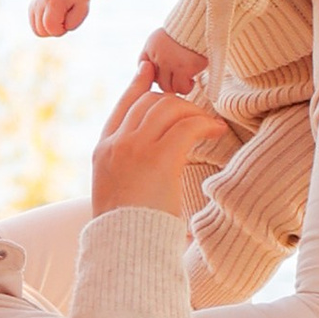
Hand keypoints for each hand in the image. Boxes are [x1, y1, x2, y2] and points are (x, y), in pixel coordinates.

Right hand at [30, 0, 93, 37]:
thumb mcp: (82, 10)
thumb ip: (73, 23)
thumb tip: (61, 29)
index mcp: (52, 2)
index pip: (51, 28)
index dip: (61, 30)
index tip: (68, 20)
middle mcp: (39, 3)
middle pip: (42, 32)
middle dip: (55, 30)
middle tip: (64, 18)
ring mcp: (33, 6)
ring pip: (38, 32)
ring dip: (49, 30)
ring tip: (57, 18)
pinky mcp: (31, 9)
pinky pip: (35, 28)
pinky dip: (44, 26)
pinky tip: (51, 18)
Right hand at [90, 61, 235, 219]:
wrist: (124, 248)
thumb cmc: (125, 230)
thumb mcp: (115, 193)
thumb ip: (126, 169)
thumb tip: (148, 168)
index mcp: (103, 151)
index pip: (122, 106)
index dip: (137, 84)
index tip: (148, 69)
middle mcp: (116, 144)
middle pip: (149, 102)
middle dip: (176, 101)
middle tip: (197, 113)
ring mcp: (135, 149)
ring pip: (169, 108)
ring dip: (193, 112)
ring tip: (209, 126)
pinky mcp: (159, 158)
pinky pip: (187, 127)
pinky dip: (204, 124)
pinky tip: (215, 131)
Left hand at [140, 28, 208, 96]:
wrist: (205, 26)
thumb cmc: (190, 33)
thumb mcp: (166, 37)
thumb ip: (157, 52)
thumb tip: (151, 74)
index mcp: (151, 44)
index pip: (142, 64)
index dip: (154, 70)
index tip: (166, 69)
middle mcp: (158, 54)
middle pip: (156, 79)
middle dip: (168, 80)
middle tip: (179, 76)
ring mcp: (170, 62)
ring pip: (167, 87)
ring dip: (177, 85)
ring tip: (186, 78)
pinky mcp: (184, 68)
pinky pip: (181, 88)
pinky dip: (187, 86)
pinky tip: (192, 80)